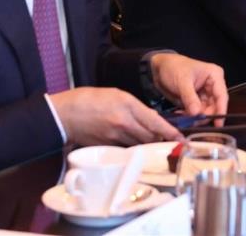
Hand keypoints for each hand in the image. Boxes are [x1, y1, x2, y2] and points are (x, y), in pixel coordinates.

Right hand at [49, 87, 183, 145]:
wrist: (65, 114)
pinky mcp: (107, 146)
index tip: (180, 137)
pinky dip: (133, 148)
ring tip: (157, 146)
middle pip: (150, 137)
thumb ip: (135, 107)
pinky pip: (126, 149)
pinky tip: (137, 148)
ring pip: (139, 145)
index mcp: (128, 106)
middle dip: (161, 141)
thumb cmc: (90, 99)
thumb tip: (149, 118)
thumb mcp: (117, 95)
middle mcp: (124, 123)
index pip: (155, 122)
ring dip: (149, 146)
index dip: (169, 131)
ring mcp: (115, 137)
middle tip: (171, 143)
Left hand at [149, 53, 227, 116]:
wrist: (160, 68)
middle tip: (193, 123)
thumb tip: (197, 114)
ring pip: (205, 111)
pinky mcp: (196, 101)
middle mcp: (212, 86)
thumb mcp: (182, 82)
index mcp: (214, 76)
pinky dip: (189, 116)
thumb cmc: (173, 67)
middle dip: (204, 116)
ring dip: (195, 118)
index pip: (221, 96)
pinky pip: (196, 112)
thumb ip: (190, 98)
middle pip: (214, 106)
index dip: (221, 110)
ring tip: (183, 119)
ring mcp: (204, 94)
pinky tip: (180, 115)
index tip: (218, 124)